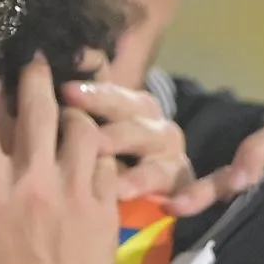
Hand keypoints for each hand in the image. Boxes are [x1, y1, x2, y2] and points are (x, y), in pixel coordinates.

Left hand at [60, 77, 192, 202]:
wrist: (150, 176)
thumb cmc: (112, 148)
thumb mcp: (95, 122)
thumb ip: (82, 96)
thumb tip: (74, 57)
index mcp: (134, 107)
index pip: (115, 97)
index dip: (95, 94)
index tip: (68, 93)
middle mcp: (157, 130)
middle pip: (139, 129)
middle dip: (117, 136)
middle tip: (95, 142)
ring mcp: (173, 160)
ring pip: (161, 165)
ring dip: (142, 176)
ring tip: (121, 189)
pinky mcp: (186, 187)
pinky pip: (195, 194)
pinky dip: (191, 199)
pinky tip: (174, 207)